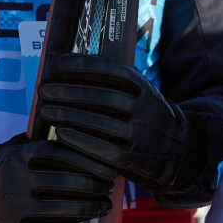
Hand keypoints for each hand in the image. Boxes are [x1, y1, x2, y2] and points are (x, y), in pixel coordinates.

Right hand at [0, 138, 115, 222]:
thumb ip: (36, 142)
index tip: (106, 165)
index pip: (66, 154)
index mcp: (20, 156)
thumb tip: (70, 130)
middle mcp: (21, 181)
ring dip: (92, 208)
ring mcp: (18, 209)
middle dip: (97, 186)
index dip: (90, 161)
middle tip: (109, 188)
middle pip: (72, 182)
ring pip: (67, 209)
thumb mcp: (7, 149)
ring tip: (104, 207)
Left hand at [38, 53, 195, 193]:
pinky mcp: (131, 159)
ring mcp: (139, 135)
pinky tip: (60, 132)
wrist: (178, 153)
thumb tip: (77, 68)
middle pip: (102, 96)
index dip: (85, 66)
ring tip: (46, 110)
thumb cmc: (147, 118)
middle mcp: (145, 109)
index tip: (60, 63)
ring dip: (68, 115)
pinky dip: (78, 139)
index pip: (114, 71)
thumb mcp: (144, 95)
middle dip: (69, 91)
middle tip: (44, 90)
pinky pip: (101, 148)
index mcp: (146, 89)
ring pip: (99, 122)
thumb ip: (119, 84)